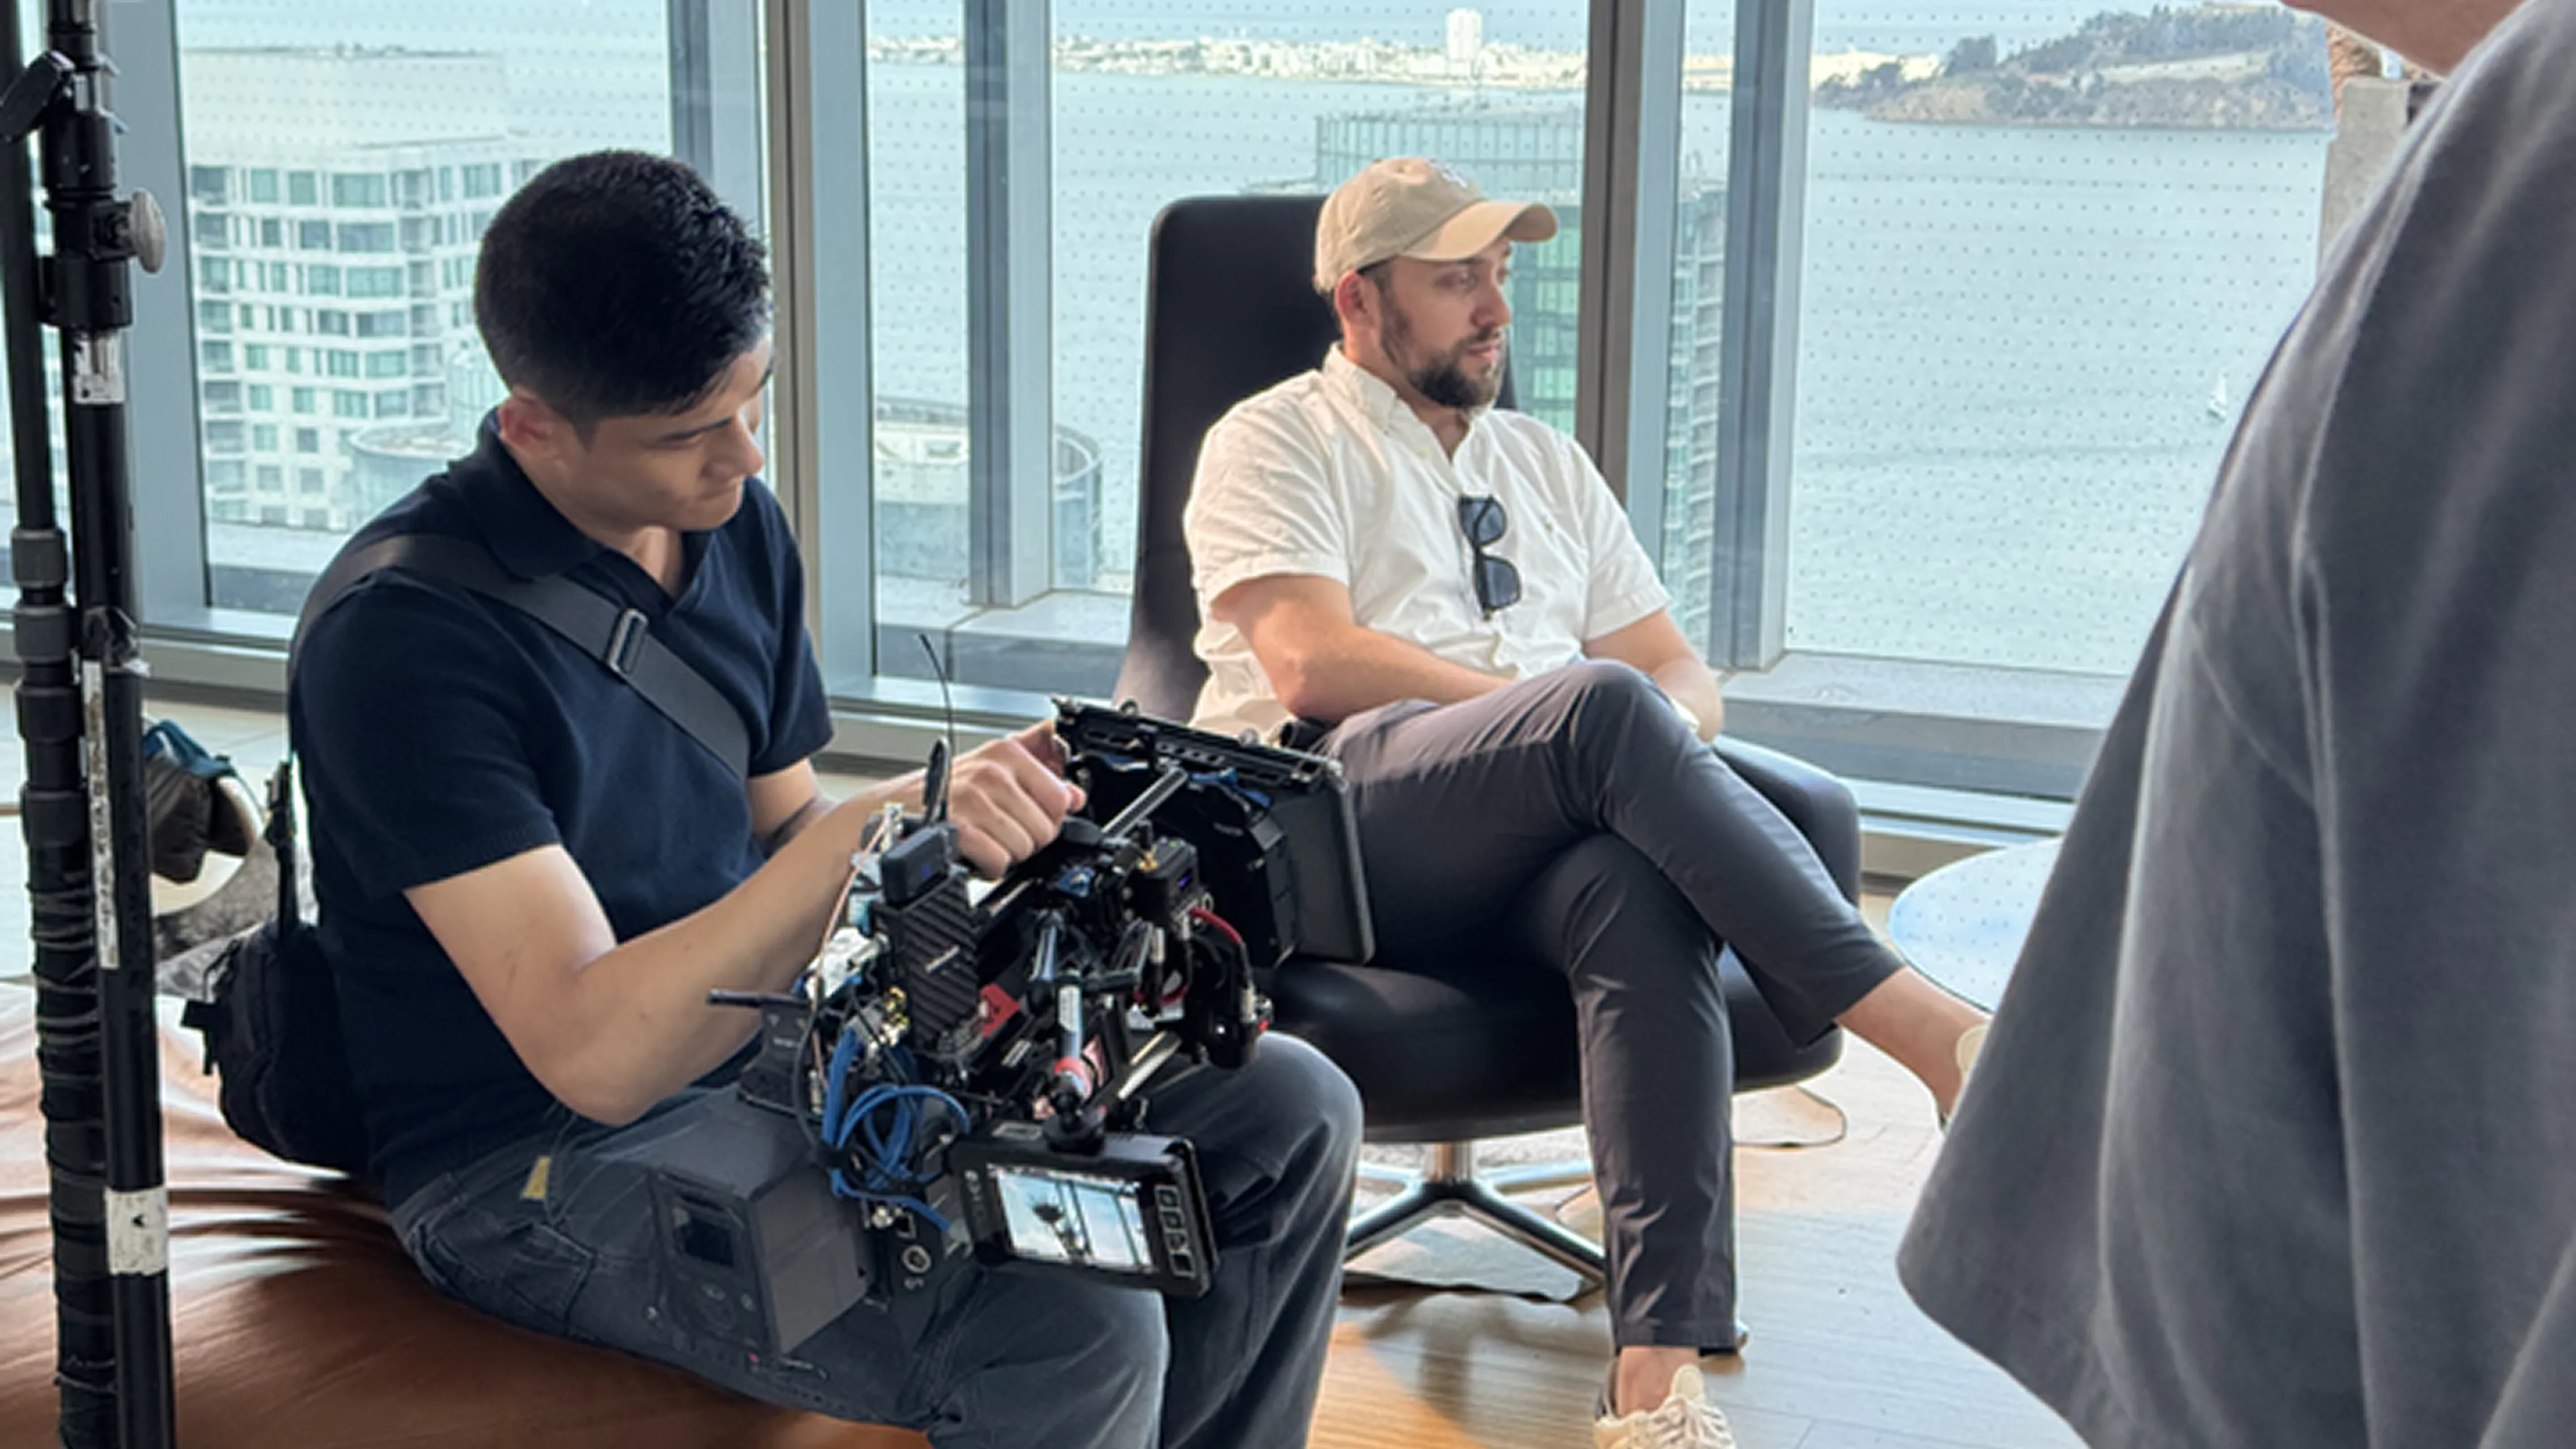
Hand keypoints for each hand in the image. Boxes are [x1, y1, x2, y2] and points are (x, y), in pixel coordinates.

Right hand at [944, 720, 1084, 875]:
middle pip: (1047, 827)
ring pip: (1026, 847)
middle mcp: (992, 772)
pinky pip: (1001, 862)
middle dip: (1027, 838)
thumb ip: (1039, 777)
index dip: (1047, 816)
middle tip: (999, 831)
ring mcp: (975, 799)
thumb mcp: (991, 772)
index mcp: (1007, 752)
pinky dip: (989, 868)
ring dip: (1007, 854)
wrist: (886, 811)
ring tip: (984, 839)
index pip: (1062, 798)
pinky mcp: (959, 828)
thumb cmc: (940, 793)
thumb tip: (1075, 795)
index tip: (1026, 816)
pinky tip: (974, 853)